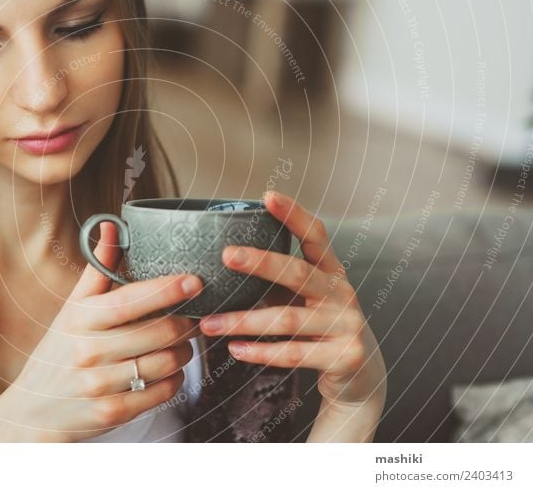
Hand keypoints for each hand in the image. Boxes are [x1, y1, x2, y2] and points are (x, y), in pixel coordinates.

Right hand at [0, 222, 201, 442]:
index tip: (194, 281)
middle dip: (187, 323)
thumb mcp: (72, 309)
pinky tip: (170, 371)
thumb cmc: (58, 351)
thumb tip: (111, 225)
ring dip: (185, 351)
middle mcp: (89, 350)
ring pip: (166, 362)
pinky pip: (162, 392)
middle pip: (160, 332)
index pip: (130, 300)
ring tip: (183, 344)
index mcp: (81, 319)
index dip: (167, 289)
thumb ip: (98, 269)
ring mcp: (100, 384)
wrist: (32, 410)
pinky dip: (176, 380)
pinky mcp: (112, 413)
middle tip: (193, 318)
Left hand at [198, 191, 386, 423]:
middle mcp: (342, 294)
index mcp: (331, 272)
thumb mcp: (305, 298)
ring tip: (209, 323)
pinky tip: (234, 348)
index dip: (294, 215)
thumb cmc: (319, 326)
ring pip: (288, 319)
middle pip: (298, 273)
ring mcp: (346, 325)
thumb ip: (279, 280)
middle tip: (226, 255)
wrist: (361, 374)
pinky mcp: (344, 357)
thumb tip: (225, 259)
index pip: (316, 236)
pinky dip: (261, 352)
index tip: (268, 196)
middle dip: (261, 263)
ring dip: (244, 321)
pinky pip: (294, 353)